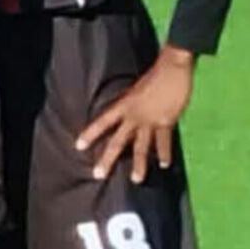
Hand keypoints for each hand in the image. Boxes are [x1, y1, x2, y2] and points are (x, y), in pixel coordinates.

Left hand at [75, 46, 192, 182]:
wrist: (171, 68)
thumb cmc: (152, 76)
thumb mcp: (133, 91)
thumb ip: (128, 106)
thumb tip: (123, 118)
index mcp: (123, 105)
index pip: (102, 122)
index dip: (90, 134)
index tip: (78, 147)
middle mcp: (134, 116)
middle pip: (118, 141)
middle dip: (108, 159)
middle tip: (98, 174)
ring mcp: (150, 120)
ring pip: (141, 147)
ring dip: (139, 165)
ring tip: (136, 180)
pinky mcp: (166, 122)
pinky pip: (164, 142)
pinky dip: (165, 154)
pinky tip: (165, 165)